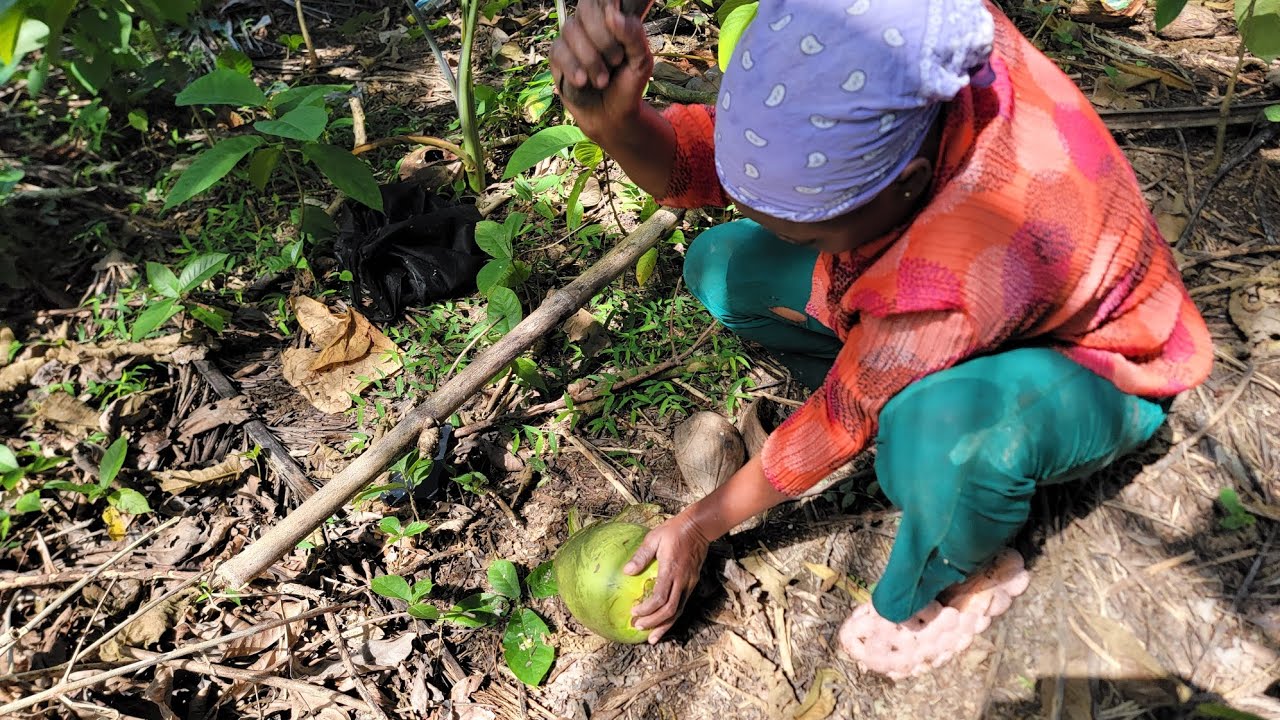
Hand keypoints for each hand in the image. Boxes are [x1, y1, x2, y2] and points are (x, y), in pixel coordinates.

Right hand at [548, 0, 652, 138]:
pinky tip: (582, 82)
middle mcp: (590, 24)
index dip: (607, 11)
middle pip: (586, 9)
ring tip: (602, 81)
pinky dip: (572, 67)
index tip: (618, 33)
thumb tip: (612, 14)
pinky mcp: (558, 56)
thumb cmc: (628, 85)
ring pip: (571, 30)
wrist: (612, 115)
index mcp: (612, 19)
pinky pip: (558, 50)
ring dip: (590, 59)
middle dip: (603, 40)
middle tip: (615, 63)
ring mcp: (572, 39)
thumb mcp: (641, 61)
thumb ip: (633, 35)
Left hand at [624, 511, 711, 642]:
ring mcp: (689, 583)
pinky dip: (672, 617)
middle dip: (654, 623)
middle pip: (670, 610)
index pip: (660, 598)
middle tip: (638, 627)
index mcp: (671, 570)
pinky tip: (664, 623)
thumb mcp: (654, 538)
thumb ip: (641, 556)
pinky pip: (682, 605)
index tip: (634, 612)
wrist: (699, 527)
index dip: (647, 609)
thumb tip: (627, 571)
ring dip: (665, 626)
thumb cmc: (674, 531)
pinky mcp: (692, 583)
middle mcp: (682, 580)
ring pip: (678, 611)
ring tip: (652, 638)